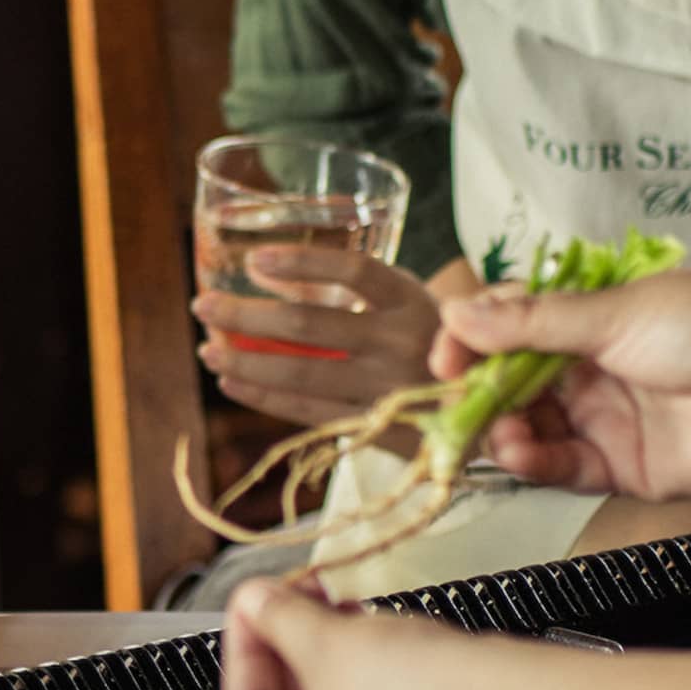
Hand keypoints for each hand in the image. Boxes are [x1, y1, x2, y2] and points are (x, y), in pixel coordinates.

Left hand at [194, 249, 443, 440]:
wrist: (487, 404)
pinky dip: (265, 397)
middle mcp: (403, 343)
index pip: (353, 271)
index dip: (301, 262)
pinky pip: (310, 412)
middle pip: (310, 326)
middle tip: (203, 306)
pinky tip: (234, 382)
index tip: (254, 260)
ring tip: (208, 349)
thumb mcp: (404, 300)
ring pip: (303, 374)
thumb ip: (345, 288)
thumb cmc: (426, 338)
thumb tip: (260, 269)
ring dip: (245, 361)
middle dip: (247, 316)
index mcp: (412, 300)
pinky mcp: (379, 430)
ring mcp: (390, 390)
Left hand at [222, 579, 480, 689]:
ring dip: (335, 662)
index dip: (244, 651)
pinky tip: (384, 638)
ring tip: (342, 607)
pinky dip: (376, 684)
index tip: (252, 606)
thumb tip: (252, 600)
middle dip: (293, 651)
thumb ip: (277, 619)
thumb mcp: (324, 642)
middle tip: (297, 599)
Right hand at [427, 270, 690, 500]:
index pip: (511, 325)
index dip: (473, 340)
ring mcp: (604, 417)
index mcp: (591, 316)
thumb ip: (532, 324)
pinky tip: (518, 453)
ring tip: (497, 430)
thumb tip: (461, 314)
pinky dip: (532, 462)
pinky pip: (560, 468)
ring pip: (529, 427)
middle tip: (451, 400)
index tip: (446, 355)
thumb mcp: (615, 312)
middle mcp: (593, 367)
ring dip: (501, 430)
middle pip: (511, 382)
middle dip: (477, 392)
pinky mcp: (619, 465)